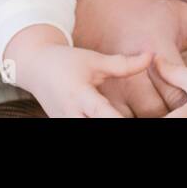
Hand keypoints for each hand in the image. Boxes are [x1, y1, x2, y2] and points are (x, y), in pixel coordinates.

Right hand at [4, 24, 152, 117]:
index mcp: (79, 95)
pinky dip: (97, 122)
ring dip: (108, 123)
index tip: (132, 119)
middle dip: (114, 123)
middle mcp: (71, 115)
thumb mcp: (94, 60)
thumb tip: (151, 56)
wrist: (35, 68)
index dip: (117, 119)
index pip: (102, 113)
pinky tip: (113, 116)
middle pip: (95, 127)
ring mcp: (65, 124)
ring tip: (124, 115)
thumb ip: (123, 64)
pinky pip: (84, 129)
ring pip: (88, 131)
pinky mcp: (64, 127)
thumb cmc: (66, 62)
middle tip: (136, 118)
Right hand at [73, 0, 186, 116]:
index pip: (177, 96)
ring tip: (172, 113)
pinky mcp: (99, 84)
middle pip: (155, 112)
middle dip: (174, 116)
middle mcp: (131, 67)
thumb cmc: (150, 8)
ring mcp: (111, 79)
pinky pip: (115, 112)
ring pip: (134, 117)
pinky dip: (131, 115)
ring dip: (152, 117)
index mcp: (156, 49)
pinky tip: (145, 111)